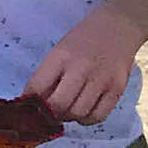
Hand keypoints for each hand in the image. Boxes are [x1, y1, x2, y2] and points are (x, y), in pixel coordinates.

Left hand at [24, 11, 143, 128]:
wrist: (118, 27)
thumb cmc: (83, 40)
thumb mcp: (59, 51)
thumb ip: (48, 76)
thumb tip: (32, 102)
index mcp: (61, 57)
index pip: (37, 88)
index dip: (30, 102)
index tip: (29, 107)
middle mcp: (81, 68)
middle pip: (58, 105)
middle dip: (49, 114)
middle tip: (49, 113)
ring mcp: (101, 80)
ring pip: (78, 113)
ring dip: (68, 118)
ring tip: (67, 110)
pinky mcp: (117, 88)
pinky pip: (99, 116)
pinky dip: (87, 119)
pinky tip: (83, 112)